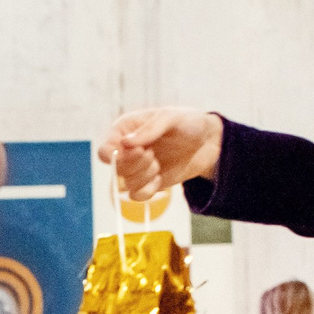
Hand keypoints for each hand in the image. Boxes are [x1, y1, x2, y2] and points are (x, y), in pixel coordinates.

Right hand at [97, 108, 222, 198]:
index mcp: (124, 130)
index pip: (105, 151)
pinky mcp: (146, 183)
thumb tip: (125, 143)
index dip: (118, 156)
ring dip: (144, 177)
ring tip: (159, 164)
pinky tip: (160, 178)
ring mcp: (135, 168)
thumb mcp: (170, 117)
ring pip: (124, 185)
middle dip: (136, 165)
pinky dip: (148, 190)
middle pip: (115, 170)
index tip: (141, 150)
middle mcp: (125, 151)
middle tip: (153, 155)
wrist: (208, 142)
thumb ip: (149, 129)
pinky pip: (136, 196)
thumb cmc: (188, 122)